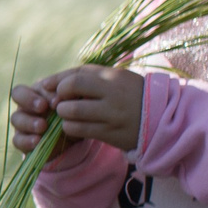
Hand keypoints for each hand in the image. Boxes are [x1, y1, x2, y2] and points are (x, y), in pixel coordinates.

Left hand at [8, 66, 145, 158]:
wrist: (161, 118)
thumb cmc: (132, 94)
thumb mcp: (117, 78)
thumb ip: (90, 76)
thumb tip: (57, 81)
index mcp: (113, 76)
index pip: (77, 73)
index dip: (58, 79)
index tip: (47, 85)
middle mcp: (112, 93)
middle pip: (72, 88)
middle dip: (59, 95)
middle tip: (59, 101)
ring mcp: (111, 114)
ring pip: (72, 112)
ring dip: (63, 113)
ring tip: (67, 114)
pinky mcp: (110, 133)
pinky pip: (80, 129)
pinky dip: (71, 127)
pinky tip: (74, 126)